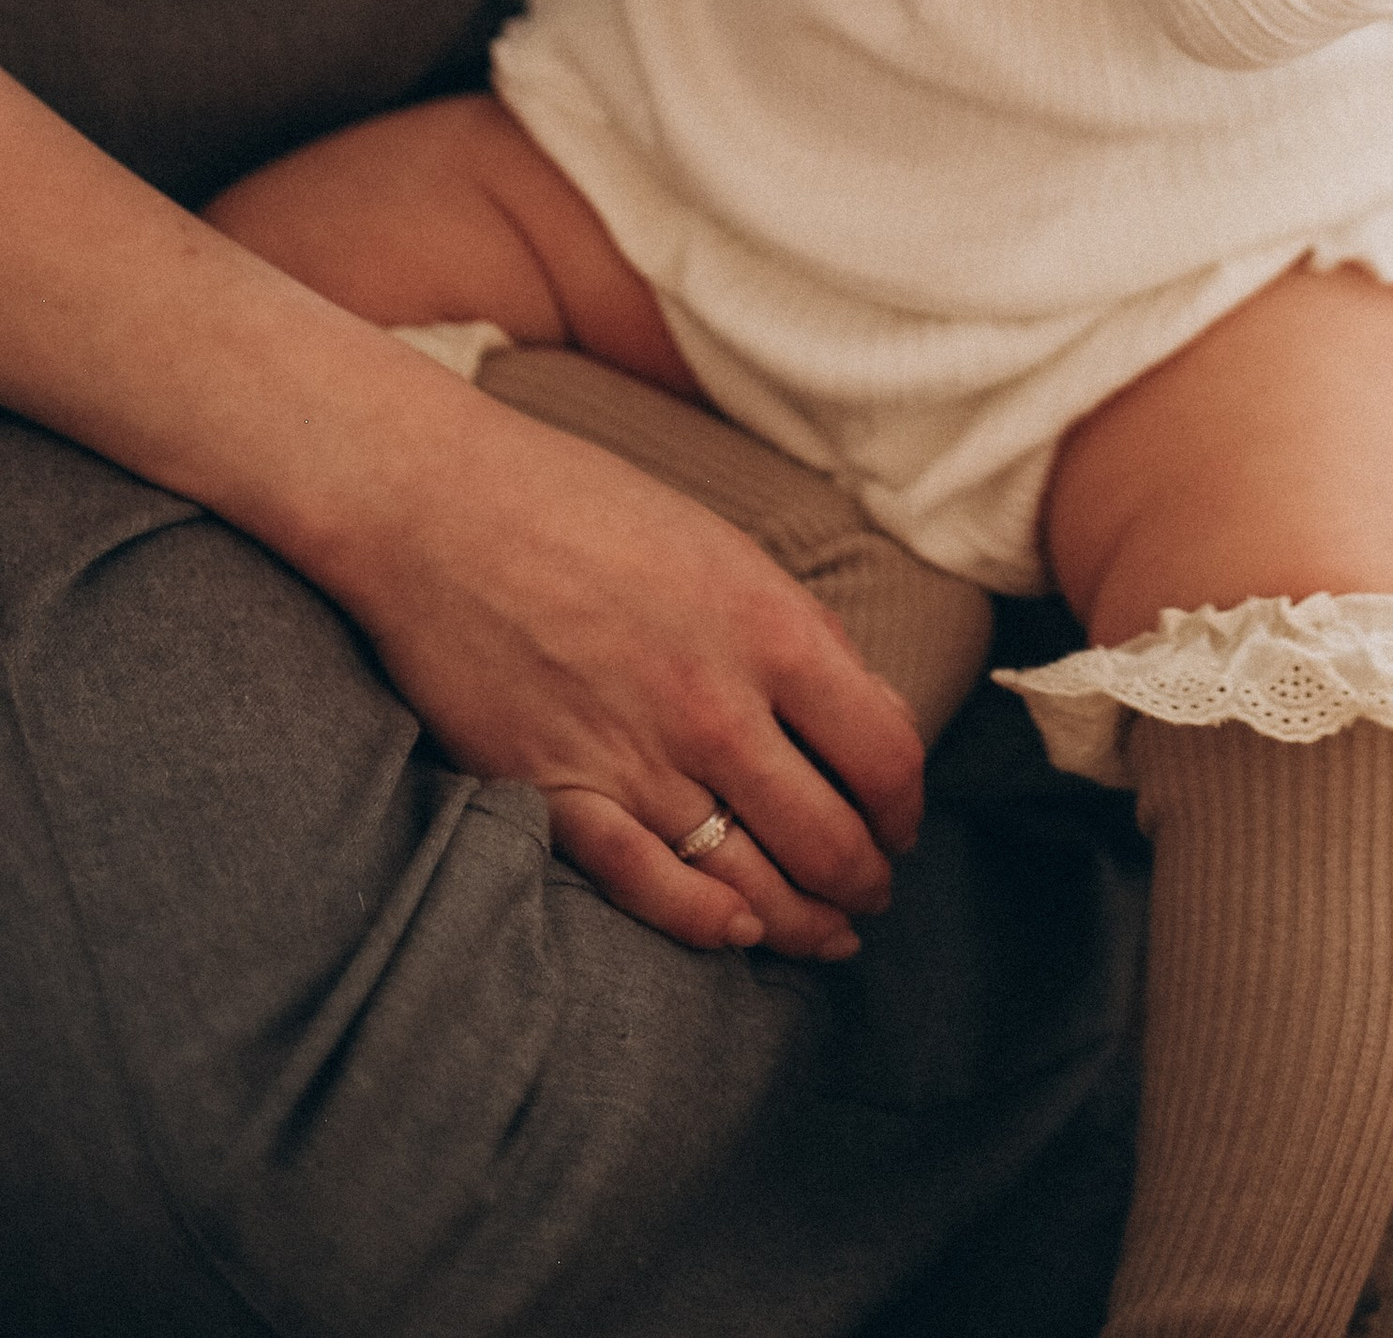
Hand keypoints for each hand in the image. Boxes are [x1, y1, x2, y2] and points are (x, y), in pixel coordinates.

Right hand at [342, 384, 924, 963]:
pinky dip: (704, 925)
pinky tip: (738, 933)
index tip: (902, 821)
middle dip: (866, 879)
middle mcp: (714, 706)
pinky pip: (648, 888)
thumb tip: (868, 714)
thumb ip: (799, 634)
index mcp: (771, 628)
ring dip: (805, 921)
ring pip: (752, 881)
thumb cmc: (586, 506)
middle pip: (831, 837)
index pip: (886, 755)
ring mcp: (634, 758)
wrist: (439, 506)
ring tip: (828, 930)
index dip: (907, 806)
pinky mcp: (555, 794)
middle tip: (873, 890)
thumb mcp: (725, 548)